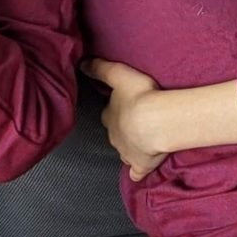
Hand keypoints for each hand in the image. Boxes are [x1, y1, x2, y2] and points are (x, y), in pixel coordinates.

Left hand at [83, 58, 168, 182]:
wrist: (155, 122)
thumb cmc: (139, 96)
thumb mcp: (118, 74)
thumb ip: (100, 69)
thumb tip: (81, 63)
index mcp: (110, 116)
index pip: (109, 114)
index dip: (116, 110)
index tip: (125, 107)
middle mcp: (115, 136)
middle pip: (116, 133)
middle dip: (123, 130)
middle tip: (136, 123)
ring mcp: (127, 152)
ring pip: (124, 151)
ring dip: (130, 148)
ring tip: (141, 143)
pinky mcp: (140, 165)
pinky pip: (137, 171)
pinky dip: (137, 172)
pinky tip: (138, 172)